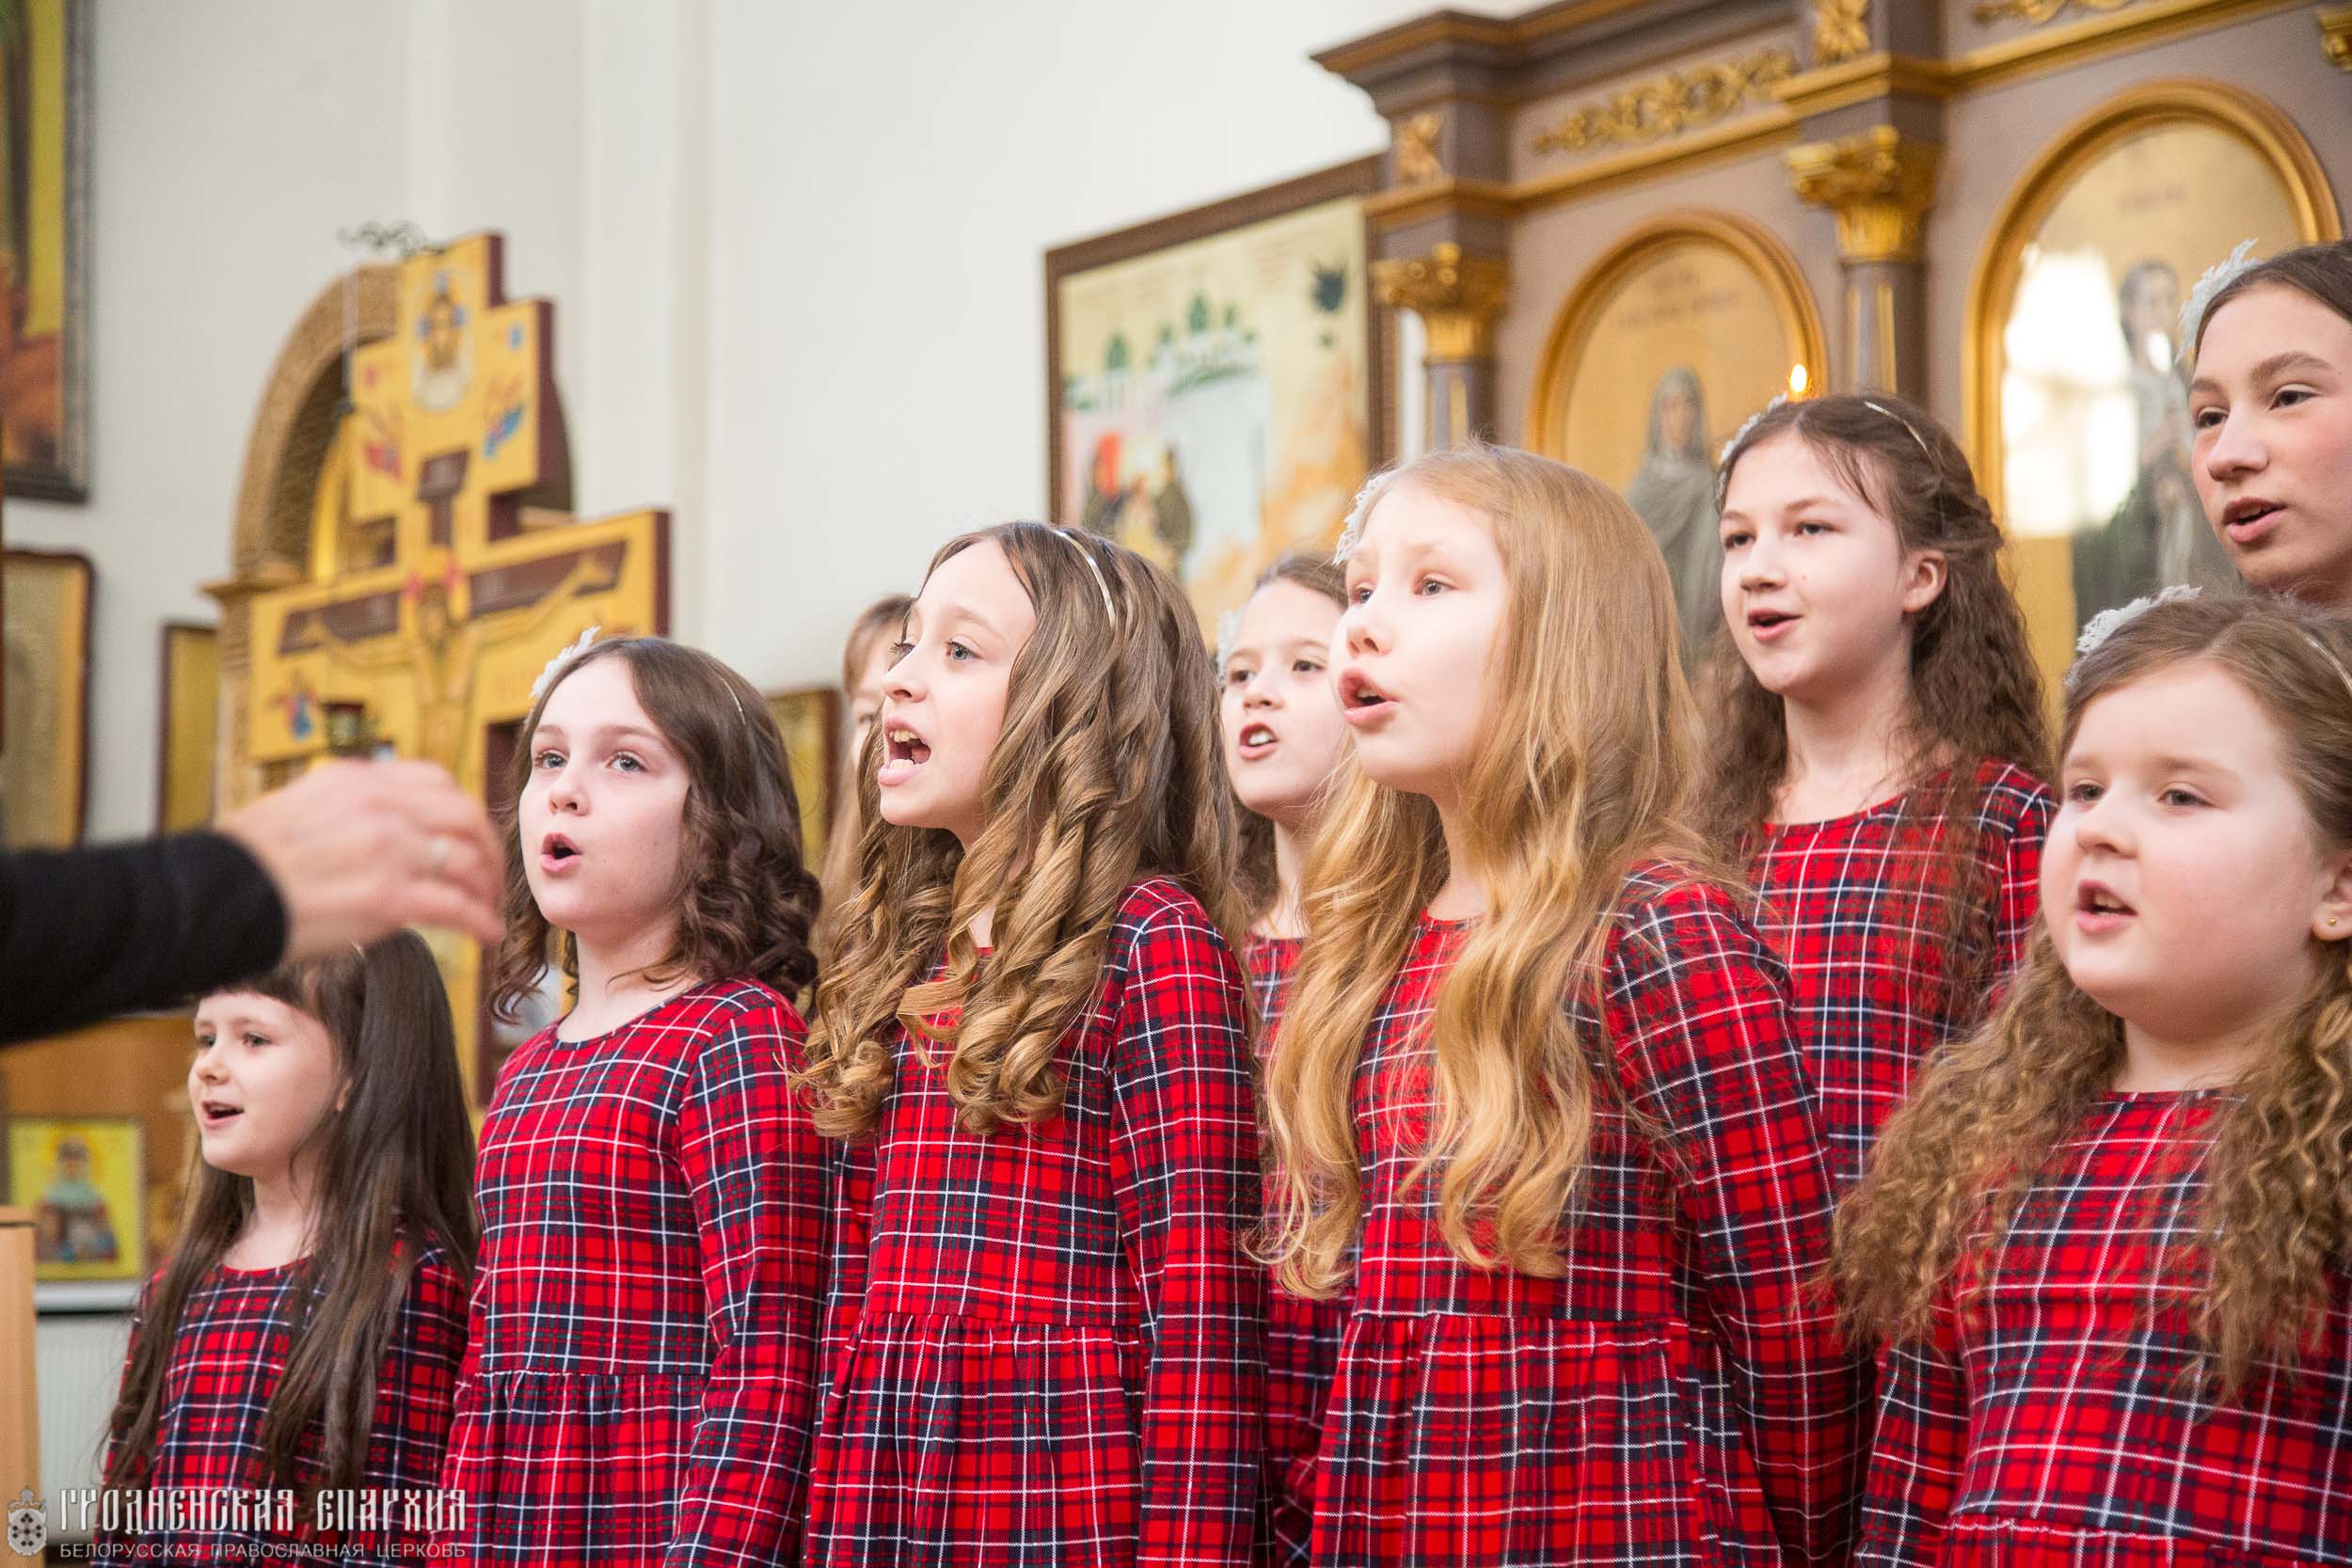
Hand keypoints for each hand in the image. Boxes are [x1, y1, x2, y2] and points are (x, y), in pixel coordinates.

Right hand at [221, 759, 505, 959]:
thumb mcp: (296, 809)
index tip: (472, 837)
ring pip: (468, 862)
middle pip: (465, 818)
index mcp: (357, 780)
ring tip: (489, 911)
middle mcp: (379, 806)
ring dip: (487, 890)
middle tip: (492, 879)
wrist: (211, 897)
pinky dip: (481, 922)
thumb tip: (381, 830)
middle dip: (488, 850)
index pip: (437, 782)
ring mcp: (387, 850)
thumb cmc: (242, 865)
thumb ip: (344, 811)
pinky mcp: (387, 899)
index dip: (465, 812)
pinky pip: (456, 908)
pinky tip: (487, 936)